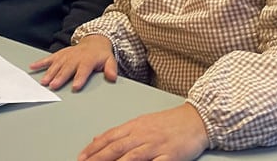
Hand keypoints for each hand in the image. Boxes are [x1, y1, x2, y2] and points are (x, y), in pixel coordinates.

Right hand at [30, 34, 116, 91]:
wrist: (94, 41)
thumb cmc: (101, 54)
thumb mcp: (110, 60)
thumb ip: (111, 69)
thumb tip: (112, 77)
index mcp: (88, 60)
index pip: (84, 70)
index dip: (80, 78)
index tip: (75, 87)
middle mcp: (75, 57)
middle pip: (67, 68)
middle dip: (60, 77)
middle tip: (53, 86)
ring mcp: (66, 55)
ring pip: (57, 64)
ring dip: (50, 73)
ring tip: (44, 82)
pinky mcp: (60, 54)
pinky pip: (49, 58)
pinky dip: (40, 62)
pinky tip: (33, 67)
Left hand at [77, 103, 209, 160]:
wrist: (196, 119)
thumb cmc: (169, 122)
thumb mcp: (142, 122)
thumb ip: (121, 132)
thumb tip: (98, 138)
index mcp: (134, 126)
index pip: (109, 137)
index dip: (93, 148)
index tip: (81, 157)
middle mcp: (142, 135)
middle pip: (116, 148)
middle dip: (98, 158)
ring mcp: (156, 146)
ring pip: (131, 157)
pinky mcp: (170, 156)